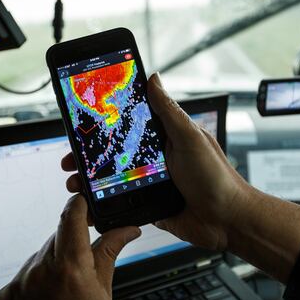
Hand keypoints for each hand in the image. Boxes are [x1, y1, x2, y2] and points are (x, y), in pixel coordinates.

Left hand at [0, 195, 140, 299]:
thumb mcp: (102, 294)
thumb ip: (108, 253)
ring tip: (58, 295)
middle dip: (67, 247)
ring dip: (47, 268)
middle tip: (78, 270)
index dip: (78, 205)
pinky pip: (17, 280)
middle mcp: (38, 272)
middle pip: (54, 239)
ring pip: (35, 260)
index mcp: (70, 268)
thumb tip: (126, 230)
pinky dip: (28, 287)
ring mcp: (16, 286)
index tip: (82, 203)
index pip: (71, 217)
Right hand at [61, 73, 255, 250]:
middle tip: (71, 156)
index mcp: (165, 137)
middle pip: (115, 151)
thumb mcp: (190, 137)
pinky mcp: (148, 203)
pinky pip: (121, 200)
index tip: (83, 122)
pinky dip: (103, 201)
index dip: (105, 123)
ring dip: (91, 179)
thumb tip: (153, 78)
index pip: (129, 124)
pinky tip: (88, 202)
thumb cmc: (216, 177)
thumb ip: (169, 111)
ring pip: (113, 176)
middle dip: (90, 154)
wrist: (228, 220)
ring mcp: (150, 181)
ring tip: (74, 181)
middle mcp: (155, 157)